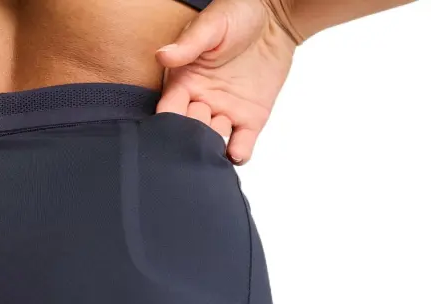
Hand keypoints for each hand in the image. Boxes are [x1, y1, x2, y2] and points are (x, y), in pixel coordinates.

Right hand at [155, 0, 300, 164]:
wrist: (277, 17)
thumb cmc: (239, 13)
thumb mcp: (212, 24)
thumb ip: (189, 44)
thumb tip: (163, 55)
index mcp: (184, 84)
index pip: (168, 112)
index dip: (170, 121)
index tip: (177, 119)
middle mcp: (200, 103)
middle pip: (187, 133)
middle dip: (192, 134)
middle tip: (205, 118)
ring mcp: (225, 114)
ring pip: (211, 144)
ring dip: (212, 146)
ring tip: (222, 129)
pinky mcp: (249, 120)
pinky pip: (239, 146)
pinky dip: (237, 154)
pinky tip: (237, 151)